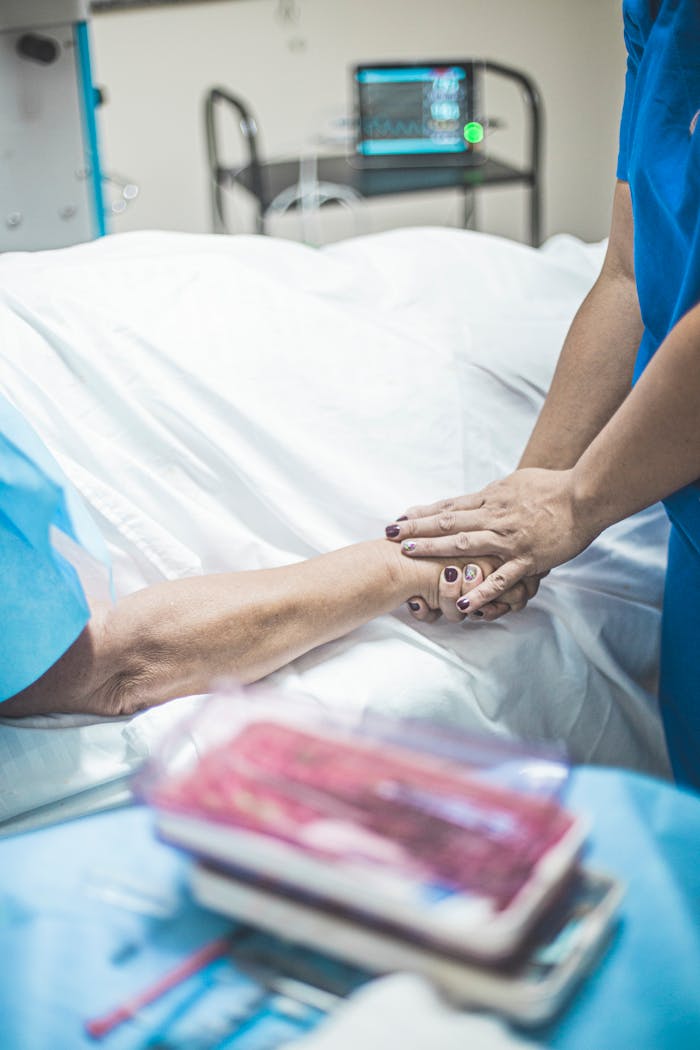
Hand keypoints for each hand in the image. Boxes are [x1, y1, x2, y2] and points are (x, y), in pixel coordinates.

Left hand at [387, 468, 598, 613]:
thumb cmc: (552, 487)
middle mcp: (494, 517)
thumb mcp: (515, 483)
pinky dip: (480, 591)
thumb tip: (472, 498)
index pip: (449, 506)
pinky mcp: (526, 559)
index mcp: (491, 499)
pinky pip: (500, 579)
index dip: (422, 513)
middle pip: (448, 521)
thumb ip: (492, 494)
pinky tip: (462, 603)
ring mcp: (509, 540)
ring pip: (465, 544)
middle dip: (417, 529)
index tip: (399, 519)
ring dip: (435, 550)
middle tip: (389, 535)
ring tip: (409, 556)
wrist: (584, 496)